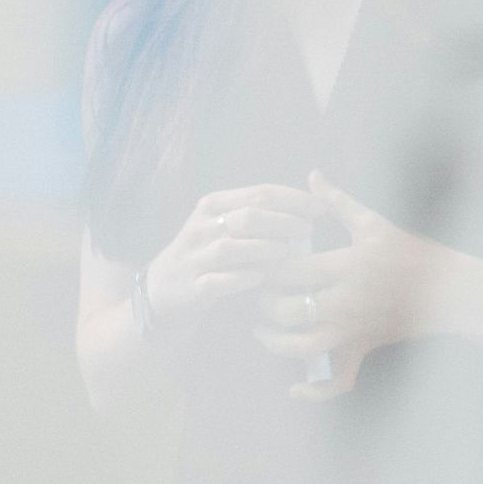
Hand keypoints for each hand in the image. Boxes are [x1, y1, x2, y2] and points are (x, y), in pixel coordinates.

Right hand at [145, 184, 325, 327]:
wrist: (162, 291)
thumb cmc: (209, 254)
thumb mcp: (224, 224)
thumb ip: (258, 212)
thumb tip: (310, 204)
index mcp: (213, 205)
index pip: (259, 193)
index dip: (294, 199)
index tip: (321, 208)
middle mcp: (201, 227)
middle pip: (248, 217)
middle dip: (284, 222)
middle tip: (308, 231)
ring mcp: (194, 258)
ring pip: (231, 248)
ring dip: (265, 249)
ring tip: (289, 252)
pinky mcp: (191, 288)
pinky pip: (218, 282)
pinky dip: (242, 278)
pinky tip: (262, 277)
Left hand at [254, 170, 453, 400]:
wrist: (449, 288)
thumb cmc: (410, 251)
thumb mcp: (374, 223)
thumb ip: (338, 202)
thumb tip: (311, 176)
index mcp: (348, 265)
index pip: (292, 269)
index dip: (267, 266)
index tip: (258, 260)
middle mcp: (348, 300)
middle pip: (288, 309)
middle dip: (264, 303)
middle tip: (256, 292)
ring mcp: (355, 328)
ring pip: (302, 347)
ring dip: (275, 342)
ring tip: (262, 329)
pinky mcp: (363, 347)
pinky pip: (338, 380)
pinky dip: (314, 391)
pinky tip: (293, 388)